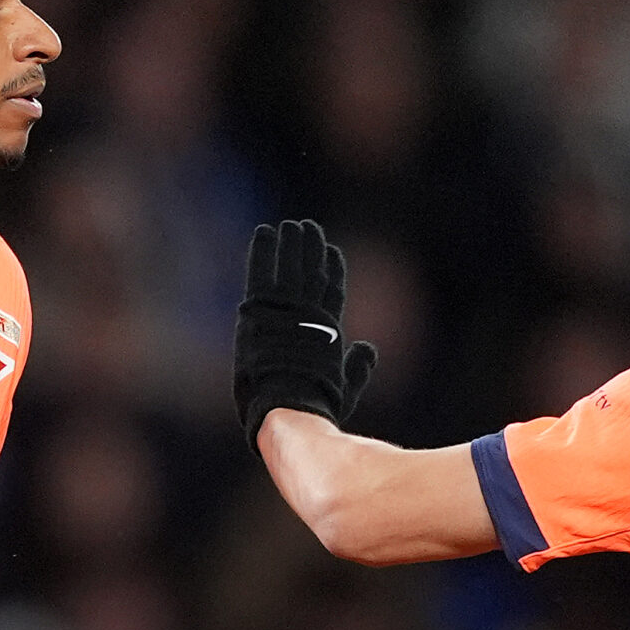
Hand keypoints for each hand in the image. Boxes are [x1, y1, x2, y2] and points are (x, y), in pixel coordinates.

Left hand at [235, 219, 377, 448]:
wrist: (288, 404)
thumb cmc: (316, 404)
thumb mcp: (345, 388)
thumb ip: (358, 368)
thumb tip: (368, 347)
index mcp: (329, 330)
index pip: (333, 291)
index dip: (334, 269)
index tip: (332, 251)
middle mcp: (309, 314)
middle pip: (313, 272)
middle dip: (311, 249)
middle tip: (309, 228)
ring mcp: (285, 308)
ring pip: (291, 266)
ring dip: (291, 244)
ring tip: (291, 225)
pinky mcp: (261, 308)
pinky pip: (261, 272)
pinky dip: (263, 251)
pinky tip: (264, 231)